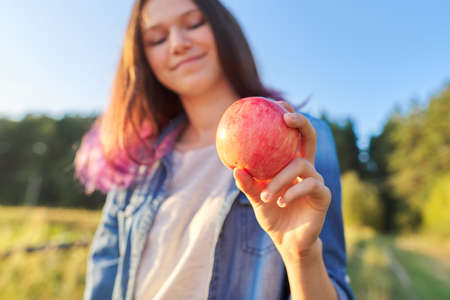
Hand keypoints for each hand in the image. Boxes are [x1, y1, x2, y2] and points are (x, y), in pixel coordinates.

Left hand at [233, 101, 330, 260]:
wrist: (287, 240)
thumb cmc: (272, 214)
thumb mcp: (255, 198)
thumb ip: (247, 183)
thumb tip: (234, 167)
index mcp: (290, 163)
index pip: (292, 134)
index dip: (289, 115)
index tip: (277, 103)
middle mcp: (306, 167)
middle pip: (309, 136)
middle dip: (300, 122)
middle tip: (286, 118)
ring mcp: (317, 179)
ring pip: (301, 165)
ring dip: (280, 179)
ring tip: (265, 195)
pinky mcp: (323, 195)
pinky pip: (310, 185)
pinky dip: (292, 192)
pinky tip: (281, 202)